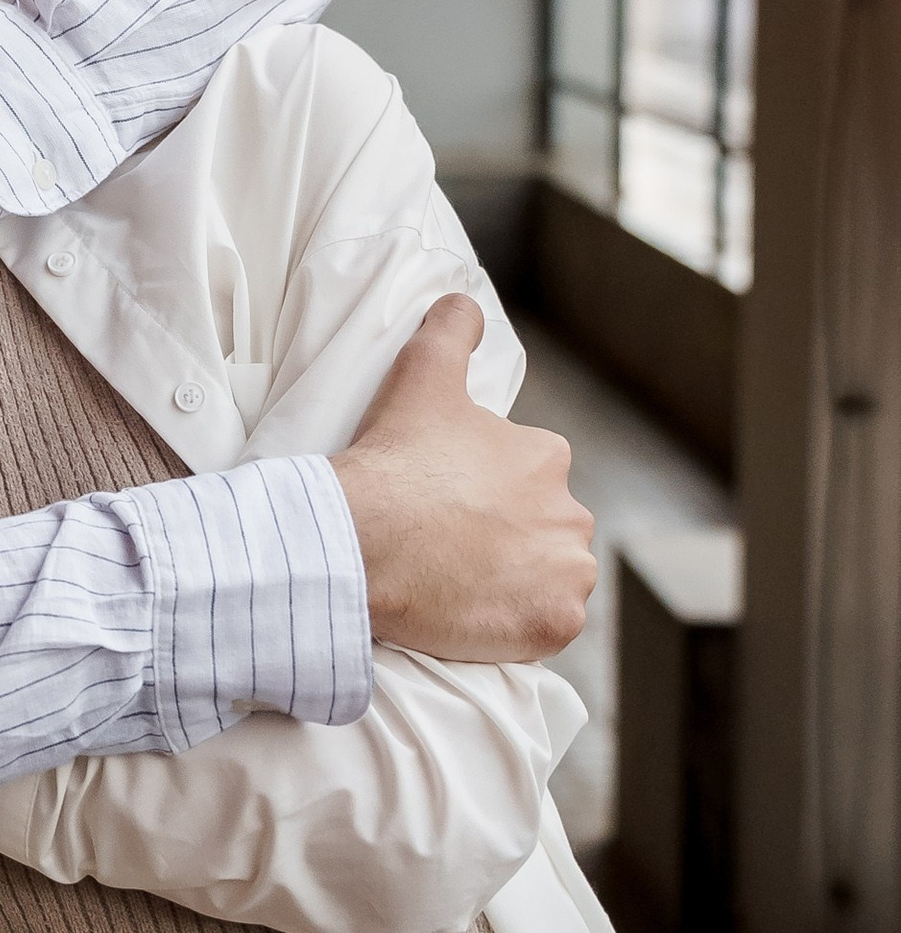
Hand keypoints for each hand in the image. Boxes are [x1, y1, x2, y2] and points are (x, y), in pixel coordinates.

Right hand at [330, 296, 596, 659]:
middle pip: (546, 533)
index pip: (531, 481)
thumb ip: (451, 331)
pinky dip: (519, 627)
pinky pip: (546, 630)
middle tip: (449, 551)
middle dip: (510, 541)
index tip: (446, 508)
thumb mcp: (421, 376)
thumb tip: (463, 302)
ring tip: (460, 587)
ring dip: (520, 585)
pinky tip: (475, 619)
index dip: (487, 496)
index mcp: (548, 457)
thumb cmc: (391, 461)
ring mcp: (566, 575)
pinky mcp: (552, 625)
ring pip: (551, 581)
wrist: (360, 543)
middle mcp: (572, 515)